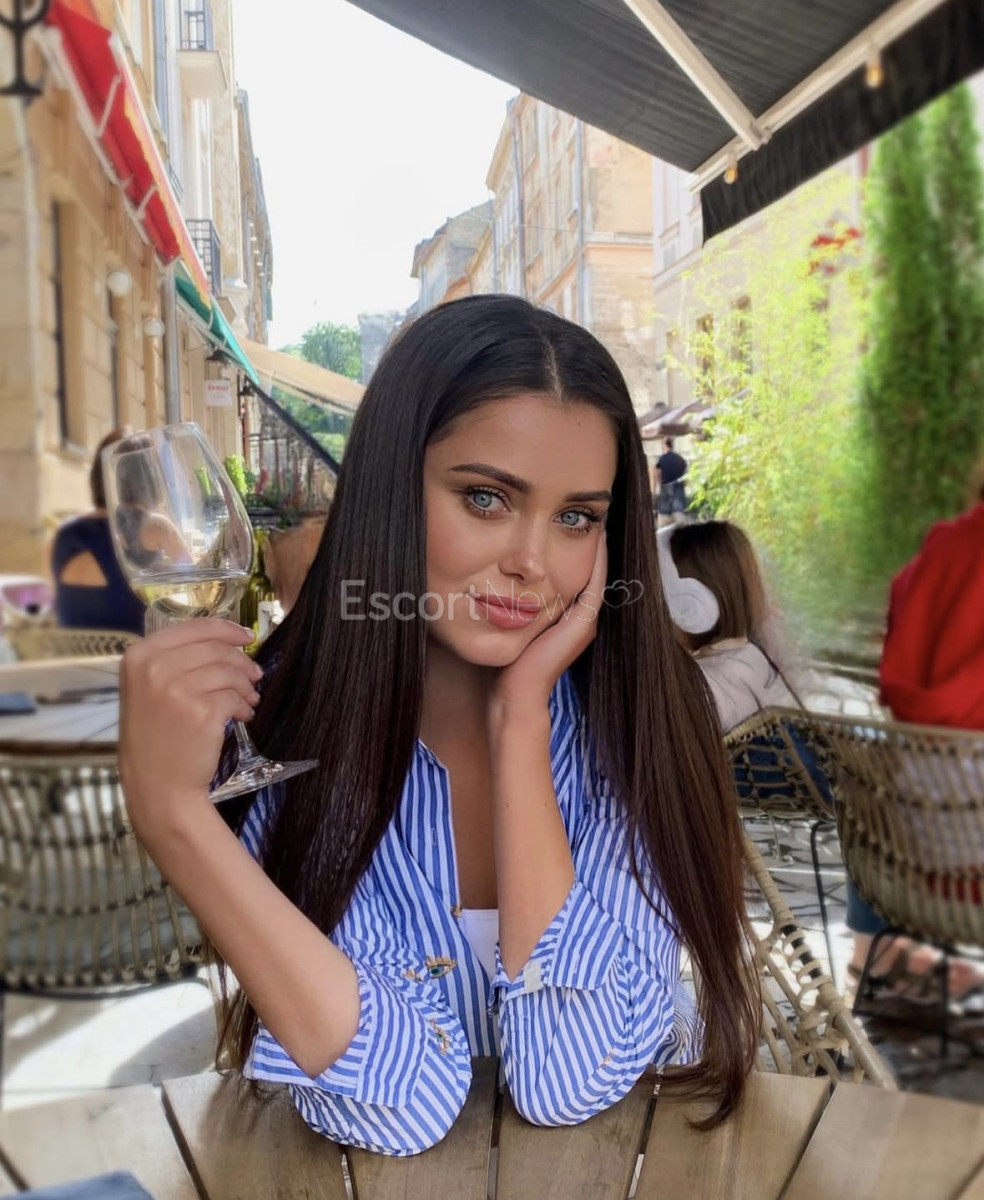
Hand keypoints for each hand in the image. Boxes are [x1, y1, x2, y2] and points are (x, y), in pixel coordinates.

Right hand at [118, 619, 260, 830]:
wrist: (157, 785)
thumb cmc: (155, 737)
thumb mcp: (149, 688)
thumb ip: (176, 659)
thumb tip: (226, 639)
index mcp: (139, 655)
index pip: (194, 627)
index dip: (227, 629)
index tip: (246, 637)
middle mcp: (154, 668)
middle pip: (216, 649)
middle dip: (242, 661)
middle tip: (255, 675)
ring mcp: (177, 689)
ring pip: (229, 672)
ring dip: (246, 685)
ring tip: (249, 699)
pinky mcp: (202, 711)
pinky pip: (235, 697)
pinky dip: (243, 705)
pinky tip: (242, 715)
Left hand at [491, 532, 607, 721]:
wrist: (514, 693)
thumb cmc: (506, 660)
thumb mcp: (513, 619)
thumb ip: (516, 599)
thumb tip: (500, 569)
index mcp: (568, 615)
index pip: (575, 572)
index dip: (575, 544)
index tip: (568, 516)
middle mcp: (581, 617)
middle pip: (589, 569)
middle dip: (588, 539)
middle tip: (591, 509)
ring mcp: (585, 620)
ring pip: (596, 572)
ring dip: (596, 544)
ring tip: (598, 514)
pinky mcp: (583, 623)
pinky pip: (594, 582)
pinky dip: (597, 559)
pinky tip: (597, 535)